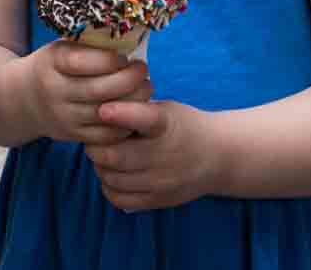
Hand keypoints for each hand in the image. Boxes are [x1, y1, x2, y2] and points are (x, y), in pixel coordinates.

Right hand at [16, 39, 153, 145]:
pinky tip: (134, 109)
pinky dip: (126, 123)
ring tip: (145, 88)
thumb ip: (88, 46)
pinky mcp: (72, 135)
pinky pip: (106, 135)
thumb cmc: (52, 66)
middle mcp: (54, 91)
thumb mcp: (60, 49)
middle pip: (99, 90)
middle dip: (130, 80)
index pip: (82, 62)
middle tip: (143, 71)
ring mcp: (63, 116)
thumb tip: (129, 37)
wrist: (22, 98)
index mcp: (51, 63)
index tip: (126, 55)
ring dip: (134, 101)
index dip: (109, 59)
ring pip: (107, 113)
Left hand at [86, 98, 215, 211]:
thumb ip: (134, 110)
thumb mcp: (165, 109)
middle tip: (93, 140)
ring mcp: (162, 181)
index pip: (143, 119)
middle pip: (116, 155)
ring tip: (104, 157)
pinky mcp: (159, 200)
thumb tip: (95, 111)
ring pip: (113, 178)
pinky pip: (121, 199)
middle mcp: (165, 155)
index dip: (120, 114)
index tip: (103, 110)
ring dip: (100, 167)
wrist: (218, 157)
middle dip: (95, 147)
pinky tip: (113, 175)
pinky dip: (109, 187)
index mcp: (166, 125)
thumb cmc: (183, 127)